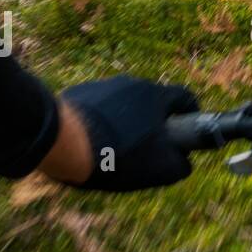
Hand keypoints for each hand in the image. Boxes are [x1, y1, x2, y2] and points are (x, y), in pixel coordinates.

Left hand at [53, 75, 198, 191]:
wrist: (61, 143)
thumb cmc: (116, 154)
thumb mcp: (157, 168)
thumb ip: (178, 165)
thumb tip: (184, 163)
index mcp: (156, 95)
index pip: (184, 98)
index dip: (190, 114)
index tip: (185, 130)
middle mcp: (132, 83)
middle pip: (151, 101)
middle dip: (152, 121)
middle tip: (144, 146)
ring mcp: (102, 86)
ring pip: (122, 104)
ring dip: (123, 121)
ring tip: (110, 148)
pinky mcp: (78, 94)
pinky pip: (96, 107)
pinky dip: (98, 121)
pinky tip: (88, 143)